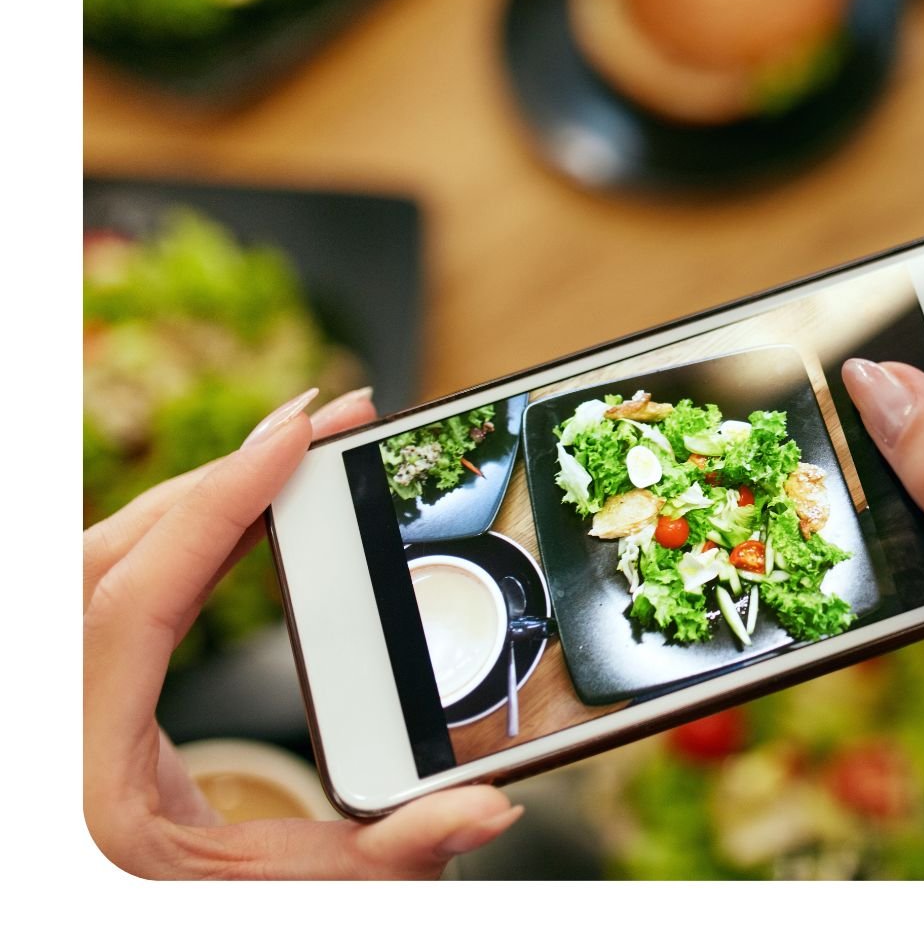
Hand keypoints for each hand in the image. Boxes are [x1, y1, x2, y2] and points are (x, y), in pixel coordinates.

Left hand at [83, 388, 522, 878]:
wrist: (89, 927)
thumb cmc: (161, 920)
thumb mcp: (279, 900)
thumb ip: (384, 855)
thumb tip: (492, 805)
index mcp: (82, 760)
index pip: (136, 592)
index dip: (218, 504)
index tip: (295, 436)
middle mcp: (55, 707)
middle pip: (122, 545)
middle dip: (229, 469)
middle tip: (331, 422)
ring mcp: (59, 690)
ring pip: (112, 550)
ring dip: (207, 493)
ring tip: (304, 454)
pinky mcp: (81, 686)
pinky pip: (118, 576)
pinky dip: (186, 530)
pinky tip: (249, 514)